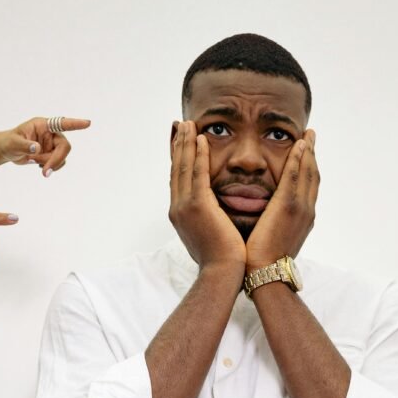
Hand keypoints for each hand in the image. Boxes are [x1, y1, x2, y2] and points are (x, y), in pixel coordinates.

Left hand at [0, 116, 90, 177]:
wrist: (7, 151)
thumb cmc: (9, 142)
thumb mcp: (14, 143)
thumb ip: (25, 145)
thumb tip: (37, 148)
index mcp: (43, 125)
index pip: (62, 123)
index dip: (75, 124)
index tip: (87, 123)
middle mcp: (51, 133)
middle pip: (64, 147)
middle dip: (55, 160)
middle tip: (45, 172)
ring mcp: (52, 144)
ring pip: (61, 157)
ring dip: (49, 164)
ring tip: (33, 162)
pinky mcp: (51, 154)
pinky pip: (58, 163)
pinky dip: (49, 167)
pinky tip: (37, 164)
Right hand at [168, 121, 245, 274]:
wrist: (222, 273)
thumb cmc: (222, 260)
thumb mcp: (210, 235)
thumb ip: (208, 220)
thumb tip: (213, 213)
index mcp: (180, 216)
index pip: (177, 180)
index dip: (178, 159)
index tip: (181, 141)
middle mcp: (178, 209)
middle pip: (175, 169)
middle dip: (178, 145)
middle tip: (181, 124)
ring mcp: (185, 207)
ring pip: (183, 167)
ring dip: (186, 143)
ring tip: (189, 124)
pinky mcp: (198, 206)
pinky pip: (197, 174)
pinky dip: (197, 154)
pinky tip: (201, 138)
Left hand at [246, 129, 318, 269]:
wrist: (267, 273)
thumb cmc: (264, 262)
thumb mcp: (273, 239)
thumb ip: (274, 225)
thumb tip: (267, 221)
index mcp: (303, 219)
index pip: (308, 187)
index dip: (309, 168)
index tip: (307, 152)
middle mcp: (306, 211)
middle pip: (312, 176)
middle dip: (312, 155)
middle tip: (311, 136)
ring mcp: (300, 208)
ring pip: (307, 173)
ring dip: (308, 151)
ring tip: (307, 135)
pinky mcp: (288, 206)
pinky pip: (295, 176)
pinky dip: (299, 159)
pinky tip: (298, 144)